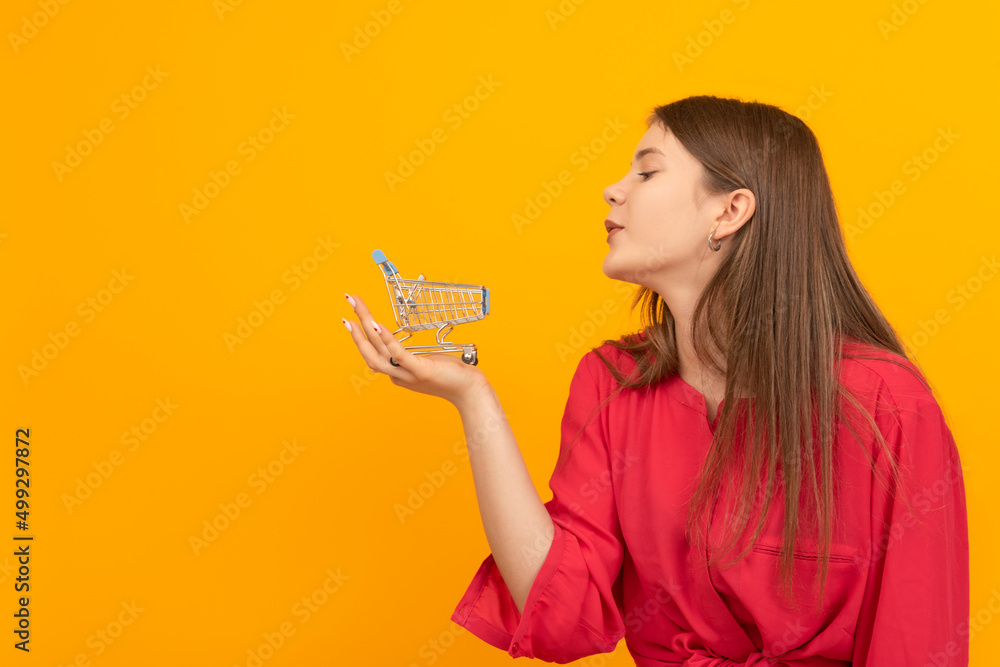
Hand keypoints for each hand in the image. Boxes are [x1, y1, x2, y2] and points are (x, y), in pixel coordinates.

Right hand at [343, 293, 490, 406]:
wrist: (469, 391)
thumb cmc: (451, 375)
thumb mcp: (426, 364)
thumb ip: (412, 357)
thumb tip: (402, 344)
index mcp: (398, 373)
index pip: (373, 353)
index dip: (360, 336)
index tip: (352, 317)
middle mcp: (398, 376)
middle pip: (370, 351)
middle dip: (356, 327)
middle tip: (348, 303)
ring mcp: (408, 375)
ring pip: (379, 352)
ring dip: (365, 331)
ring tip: (356, 312)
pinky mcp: (421, 371)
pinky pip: (399, 355)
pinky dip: (387, 340)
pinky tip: (377, 326)